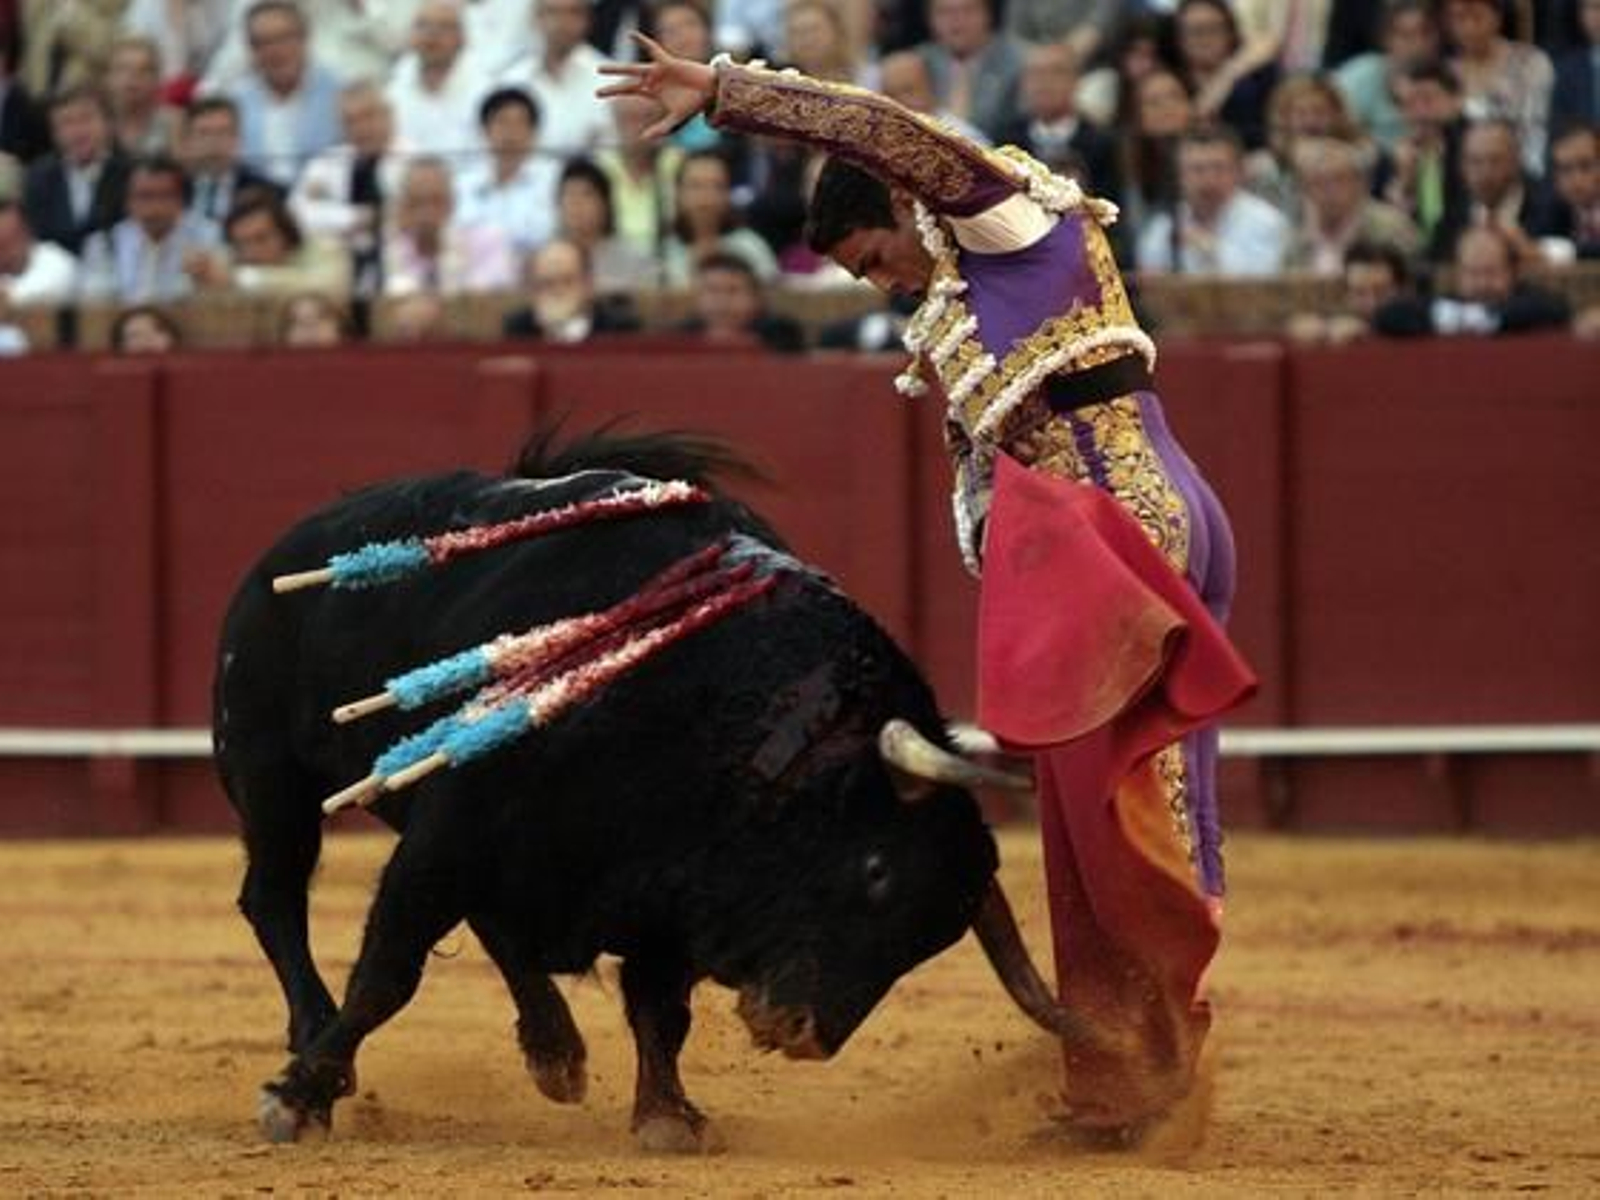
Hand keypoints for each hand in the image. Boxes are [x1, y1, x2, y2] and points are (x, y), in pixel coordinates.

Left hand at [596, 32, 715, 139]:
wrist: (709, 91)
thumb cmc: (693, 106)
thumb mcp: (675, 120)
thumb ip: (660, 129)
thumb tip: (643, 139)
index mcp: (652, 92)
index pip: (628, 90)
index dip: (612, 91)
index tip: (597, 93)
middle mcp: (652, 80)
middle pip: (627, 81)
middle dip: (612, 82)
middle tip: (596, 78)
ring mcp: (659, 71)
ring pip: (634, 69)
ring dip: (618, 69)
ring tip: (600, 69)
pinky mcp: (667, 63)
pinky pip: (653, 50)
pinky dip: (642, 42)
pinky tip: (631, 35)